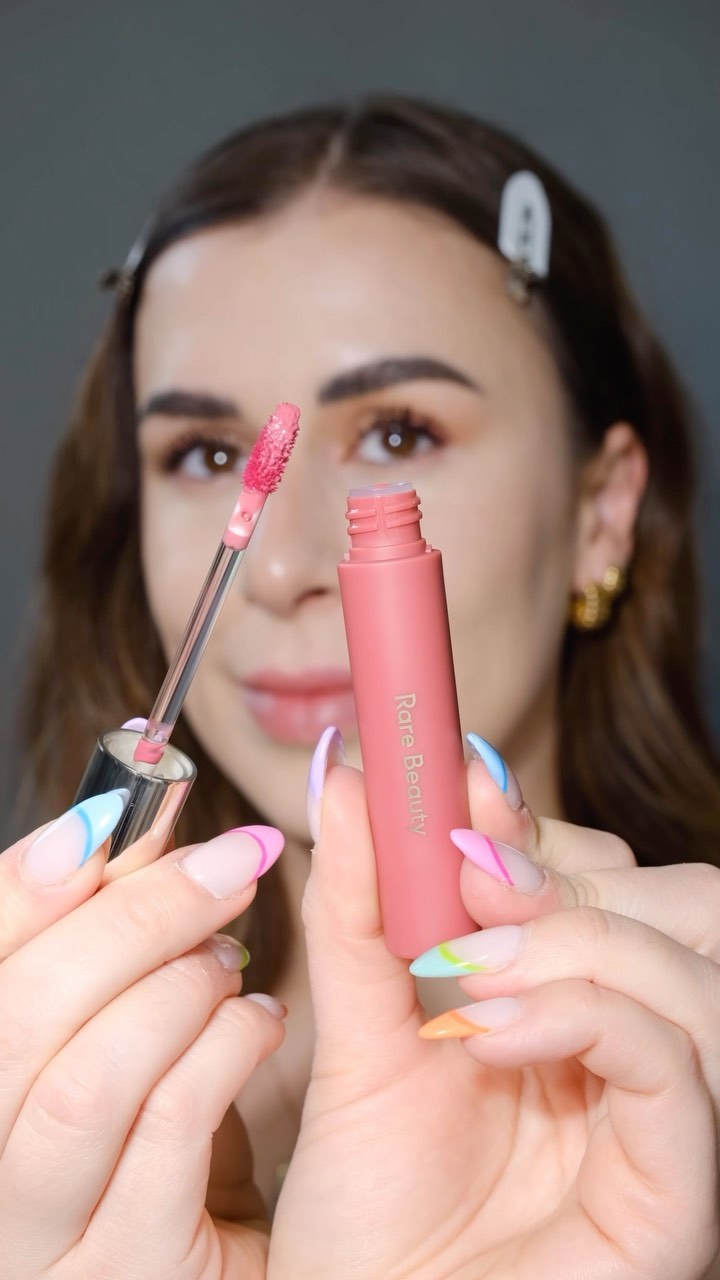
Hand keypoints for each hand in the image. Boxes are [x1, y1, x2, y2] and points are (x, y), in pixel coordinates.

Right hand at [0, 795, 285, 1278]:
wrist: (263, 1276)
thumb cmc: (179, 1152)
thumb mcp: (129, 1044)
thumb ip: (111, 952)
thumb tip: (120, 829)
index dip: (22, 891)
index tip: (103, 822)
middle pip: (20, 1018)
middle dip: (131, 918)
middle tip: (227, 865)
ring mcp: (41, 1244)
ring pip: (85, 1081)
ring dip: (176, 989)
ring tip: (234, 962)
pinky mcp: (128, 1274)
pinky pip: (169, 1133)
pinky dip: (225, 1050)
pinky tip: (261, 1024)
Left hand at [269, 746, 719, 1278]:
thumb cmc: (365, 1201)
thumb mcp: (353, 1025)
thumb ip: (362, 903)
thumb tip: (349, 777)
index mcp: (568, 998)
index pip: (603, 874)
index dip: (540, 825)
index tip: (455, 787)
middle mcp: (631, 1045)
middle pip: (677, 904)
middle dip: (569, 875)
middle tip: (468, 877)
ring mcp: (664, 1116)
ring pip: (692, 968)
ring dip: (576, 940)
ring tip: (463, 975)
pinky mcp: (676, 1191)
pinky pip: (679, 1067)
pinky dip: (588, 1018)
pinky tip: (487, 1032)